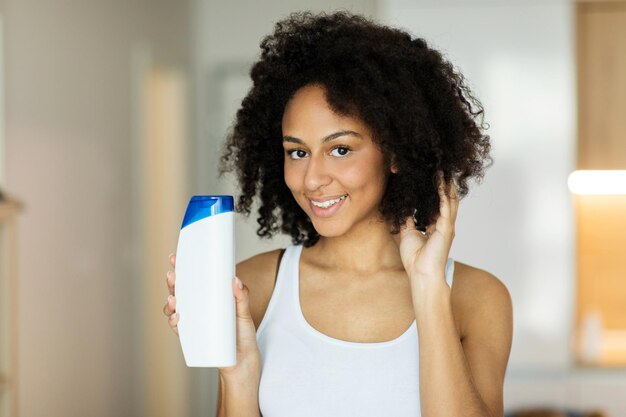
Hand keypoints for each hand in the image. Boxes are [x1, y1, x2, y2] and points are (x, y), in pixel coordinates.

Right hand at [162, 253, 260, 377]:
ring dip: (170, 302)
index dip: (182, 267)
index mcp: (210, 297)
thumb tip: (235, 280)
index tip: (175, 258)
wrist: (242, 361)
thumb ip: (242, 297)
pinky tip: (177, 317)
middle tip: (173, 275)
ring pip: (174, 308)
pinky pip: (178, 328)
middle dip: (173, 282)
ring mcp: (194, 321)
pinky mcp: (192, 336)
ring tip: (174, 299)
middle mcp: (199, 307)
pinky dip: (174, 322)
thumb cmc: (243, 334)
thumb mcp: (244, 312)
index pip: (194, 279)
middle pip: (181, 291)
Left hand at [398, 172, 458, 286]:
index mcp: (435, 226)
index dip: (435, 191)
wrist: (421, 274)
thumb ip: (407, 220)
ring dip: (446, 185)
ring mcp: (447, 226)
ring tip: (443, 170)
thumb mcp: (407, 234)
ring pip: (449, 200)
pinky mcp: (446, 228)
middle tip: (441, 168)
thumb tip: (404, 208)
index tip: (430, 178)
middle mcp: (444, 224)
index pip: (436, 204)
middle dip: (444, 184)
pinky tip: (441, 182)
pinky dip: (443, 193)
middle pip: (446, 199)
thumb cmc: (415, 259)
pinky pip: (445, 207)